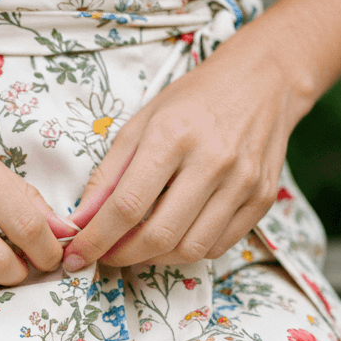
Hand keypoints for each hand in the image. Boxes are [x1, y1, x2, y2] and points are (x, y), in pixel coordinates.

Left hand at [60, 29, 304, 271]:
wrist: (262, 81)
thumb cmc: (193, 101)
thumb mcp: (141, 124)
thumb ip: (108, 174)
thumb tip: (81, 220)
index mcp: (173, 136)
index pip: (127, 205)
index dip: (97, 238)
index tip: (77, 255)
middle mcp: (212, 161)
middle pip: (160, 235)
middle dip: (123, 256)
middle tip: (107, 255)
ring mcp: (242, 183)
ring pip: (190, 249)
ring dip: (155, 259)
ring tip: (138, 246)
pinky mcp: (262, 199)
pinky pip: (218, 246)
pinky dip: (188, 251)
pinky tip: (174, 236)